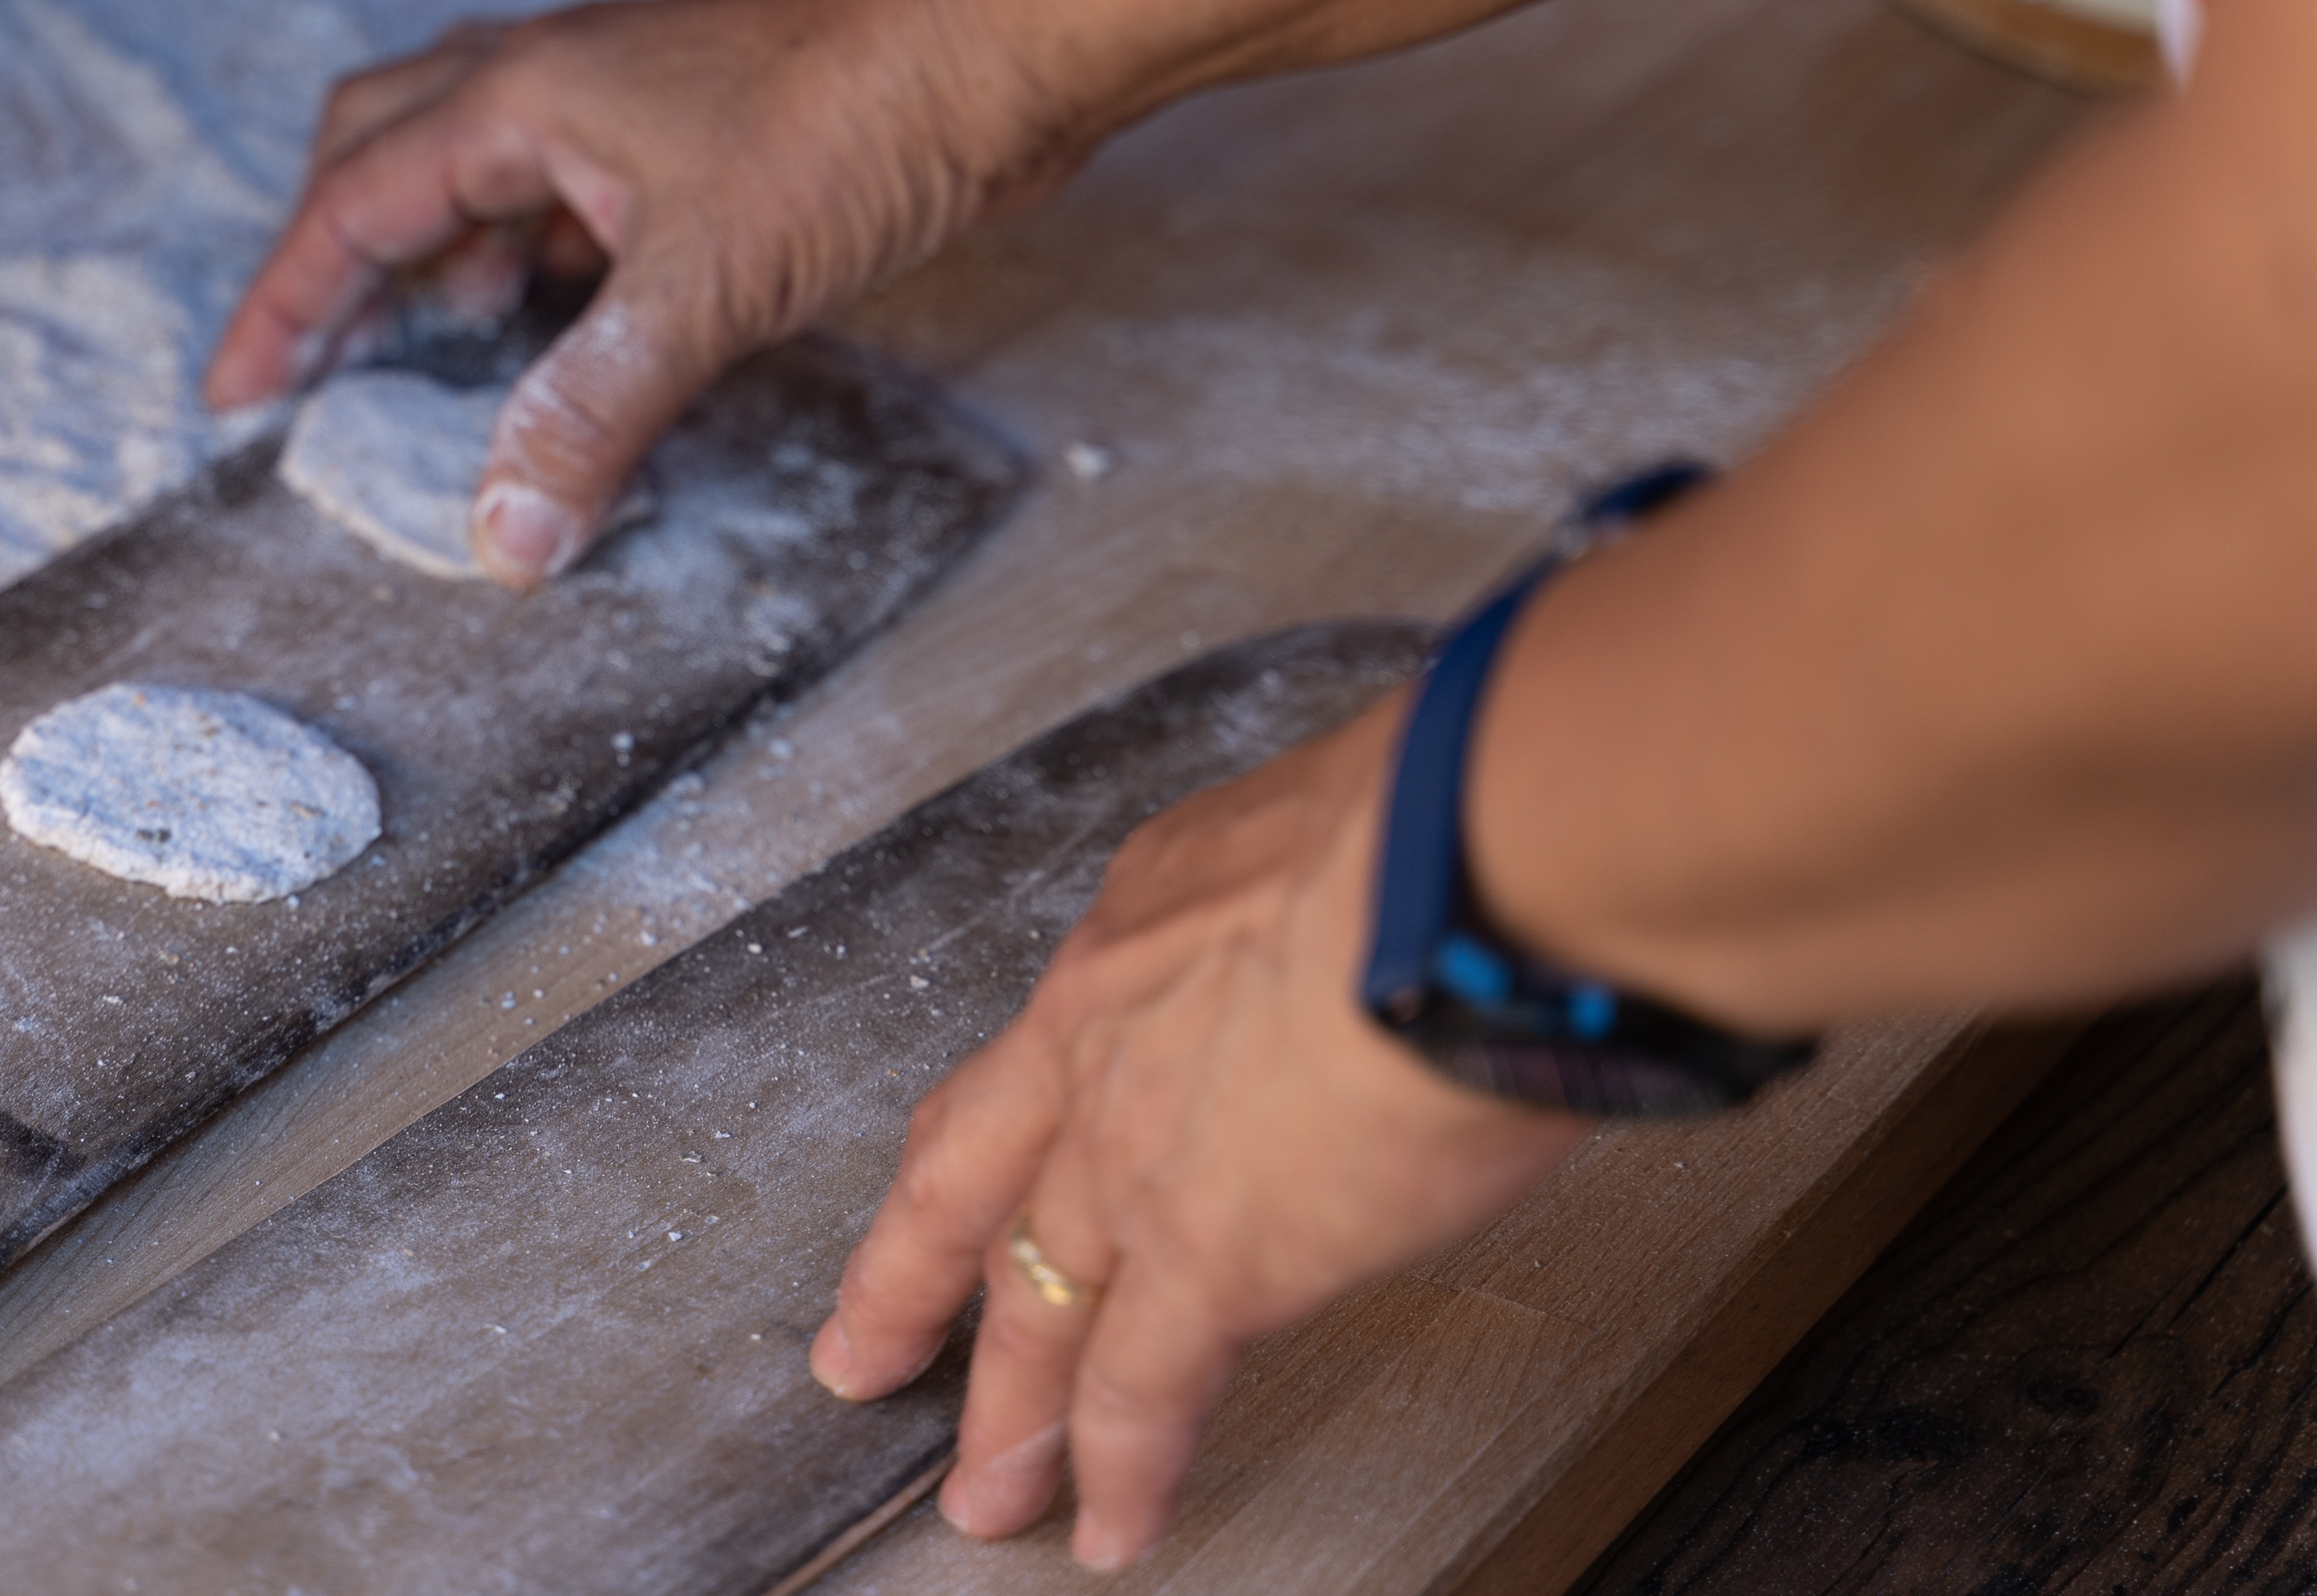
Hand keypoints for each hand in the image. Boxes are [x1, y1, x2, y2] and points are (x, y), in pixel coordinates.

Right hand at [203, 0, 1060, 582]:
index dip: (286, 305)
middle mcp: (549, 77)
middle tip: (319, 370)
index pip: (352, 205)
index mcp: (517, 96)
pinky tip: (562, 324)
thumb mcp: (707, 288)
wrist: (1003, 45)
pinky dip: (534, 257)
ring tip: (440, 360)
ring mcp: (619, 94)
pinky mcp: (688, 127)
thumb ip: (595, 411)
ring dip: (441, 257)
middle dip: (337, 260)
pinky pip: (563, 187)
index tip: (235, 394)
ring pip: (477, 166)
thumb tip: (505, 532)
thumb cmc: (857, 124)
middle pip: (383, 154)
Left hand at [807, 710, 1590, 1568]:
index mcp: (1147, 918)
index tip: (954, 1176)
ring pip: (1034, 1299)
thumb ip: (1336, 897)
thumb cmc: (1457, 816)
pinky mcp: (1210, 1252)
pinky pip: (1138, 1389)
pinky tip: (1108, 1522)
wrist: (1472, 860)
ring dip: (1008, 1409)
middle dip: (913, 1281)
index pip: (1038, 1045)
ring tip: (985, 1490)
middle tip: (865, 1350)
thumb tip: (1406, 915)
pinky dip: (1117, 1467)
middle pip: (975, 1184)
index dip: (985, 1125)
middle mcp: (1109, 1028)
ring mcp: (1139, 1148)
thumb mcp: (1346, 827)